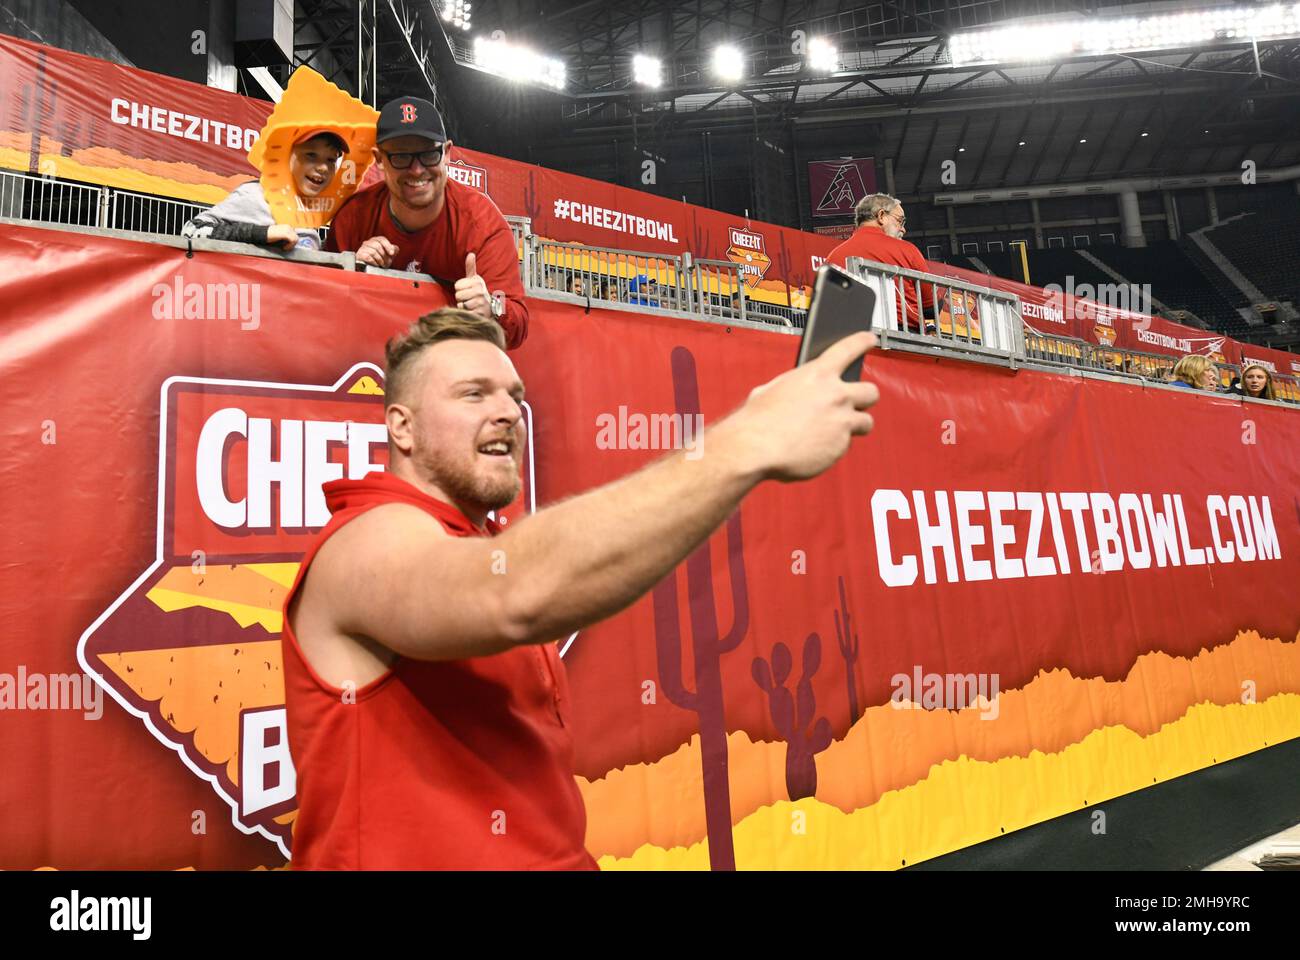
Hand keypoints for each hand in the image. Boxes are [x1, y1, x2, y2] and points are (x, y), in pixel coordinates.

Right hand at [266, 224, 297, 248]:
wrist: (262, 233)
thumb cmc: (269, 235)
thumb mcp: (280, 235)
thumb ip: (286, 237)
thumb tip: (292, 242)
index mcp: (287, 227)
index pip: (295, 235)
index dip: (292, 242)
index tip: (287, 246)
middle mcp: (288, 227)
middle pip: (296, 237)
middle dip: (292, 244)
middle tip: (286, 247)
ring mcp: (287, 230)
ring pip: (296, 239)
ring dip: (291, 245)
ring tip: (285, 247)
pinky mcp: (286, 234)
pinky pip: (293, 241)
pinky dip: (289, 246)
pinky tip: (284, 247)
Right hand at [356, 236, 397, 267]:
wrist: (369, 269)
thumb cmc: (379, 261)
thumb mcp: (388, 255)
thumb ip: (393, 250)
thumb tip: (395, 248)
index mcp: (376, 240)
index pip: (382, 239)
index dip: (388, 246)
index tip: (392, 253)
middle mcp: (368, 242)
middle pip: (378, 246)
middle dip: (384, 256)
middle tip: (387, 263)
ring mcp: (363, 248)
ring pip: (373, 252)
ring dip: (380, 260)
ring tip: (382, 264)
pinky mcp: (359, 255)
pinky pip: (368, 257)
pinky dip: (374, 262)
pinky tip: (376, 265)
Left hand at [453, 253, 491, 317]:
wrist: (492, 308)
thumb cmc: (479, 292)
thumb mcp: (475, 279)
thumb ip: (471, 267)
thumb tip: (470, 254)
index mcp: (477, 282)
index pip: (457, 286)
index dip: (460, 289)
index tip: (468, 290)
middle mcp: (480, 292)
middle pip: (458, 295)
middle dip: (461, 298)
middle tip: (469, 298)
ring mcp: (480, 303)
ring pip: (461, 305)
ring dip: (464, 306)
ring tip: (472, 304)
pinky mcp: (480, 314)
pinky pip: (465, 313)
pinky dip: (467, 313)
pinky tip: (473, 311)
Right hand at [725, 332, 878, 482]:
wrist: (756, 449)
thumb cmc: (759, 420)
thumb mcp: (773, 389)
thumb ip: (798, 387)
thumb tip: (804, 393)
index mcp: (817, 374)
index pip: (849, 348)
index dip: (862, 342)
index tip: (869, 339)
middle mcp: (836, 395)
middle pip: (871, 391)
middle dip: (865, 397)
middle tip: (856, 403)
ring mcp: (842, 421)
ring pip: (866, 422)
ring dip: (855, 425)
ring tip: (837, 430)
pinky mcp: (841, 445)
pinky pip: (845, 445)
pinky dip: (834, 446)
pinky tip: (816, 447)